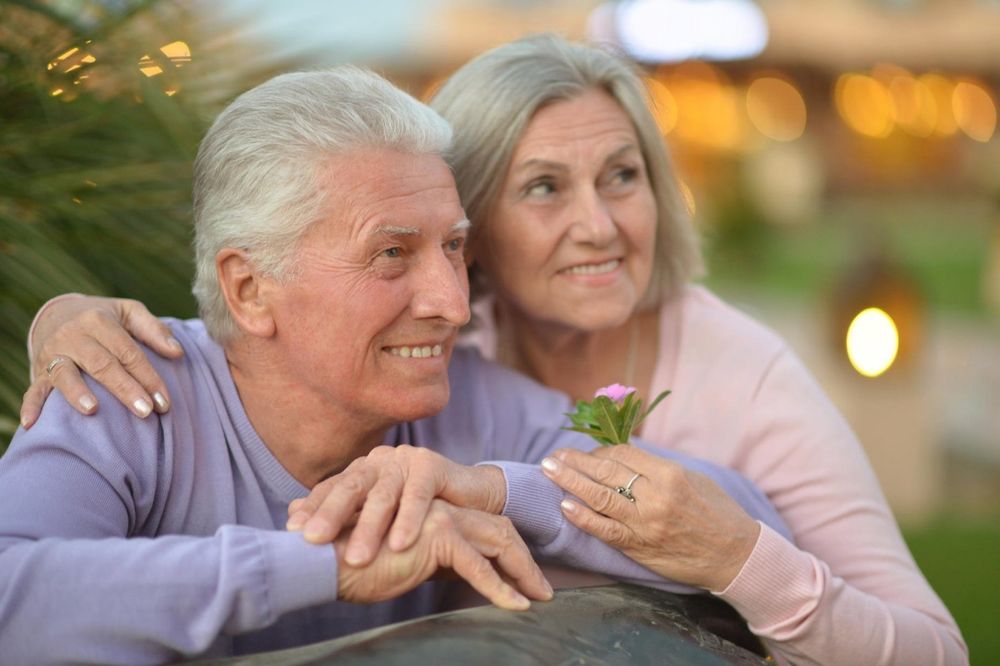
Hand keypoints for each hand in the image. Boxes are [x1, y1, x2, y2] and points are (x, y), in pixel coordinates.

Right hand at [21, 295, 181, 427]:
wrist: (57, 314)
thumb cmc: (104, 317)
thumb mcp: (129, 312)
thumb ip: (154, 330)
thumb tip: (178, 352)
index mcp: (99, 321)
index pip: (128, 353)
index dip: (148, 377)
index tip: (164, 402)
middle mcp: (74, 336)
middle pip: (102, 365)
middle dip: (125, 389)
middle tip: (145, 411)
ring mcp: (54, 354)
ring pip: (66, 374)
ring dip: (78, 393)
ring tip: (93, 410)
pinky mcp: (39, 370)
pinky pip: (34, 388)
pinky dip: (31, 405)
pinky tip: (31, 423)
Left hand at [287, 445, 506, 564]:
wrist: (468, 499)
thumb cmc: (417, 512)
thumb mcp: (379, 516)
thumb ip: (345, 517)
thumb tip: (294, 525)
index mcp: (361, 471)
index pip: (330, 488)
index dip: (311, 508)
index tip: (293, 533)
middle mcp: (379, 461)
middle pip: (351, 488)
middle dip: (330, 515)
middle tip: (313, 541)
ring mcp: (406, 460)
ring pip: (383, 495)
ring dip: (369, 528)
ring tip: (358, 558)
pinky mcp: (433, 466)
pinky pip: (419, 496)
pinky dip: (409, 521)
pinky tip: (401, 544)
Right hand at [336, 499, 551, 609]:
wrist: (323, 560)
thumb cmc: (352, 564)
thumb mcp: (400, 560)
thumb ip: (426, 558)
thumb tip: (451, 574)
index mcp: (433, 511)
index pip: (482, 526)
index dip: (506, 551)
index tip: (523, 579)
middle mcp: (441, 509)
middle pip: (498, 530)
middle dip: (523, 560)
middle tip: (542, 588)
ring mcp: (442, 520)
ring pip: (497, 543)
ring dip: (522, 572)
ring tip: (538, 596)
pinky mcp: (438, 539)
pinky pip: (479, 567)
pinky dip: (501, 588)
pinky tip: (517, 605)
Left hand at [540, 445, 759, 591]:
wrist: (735, 555)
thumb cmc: (716, 512)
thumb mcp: (691, 478)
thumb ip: (656, 469)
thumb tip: (621, 457)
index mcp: (670, 474)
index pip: (622, 454)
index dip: (599, 451)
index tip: (587, 453)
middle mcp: (655, 497)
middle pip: (606, 472)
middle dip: (575, 461)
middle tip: (554, 455)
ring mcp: (645, 523)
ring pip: (599, 497)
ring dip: (569, 481)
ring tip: (549, 469)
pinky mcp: (639, 547)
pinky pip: (605, 530)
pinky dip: (583, 517)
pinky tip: (564, 505)